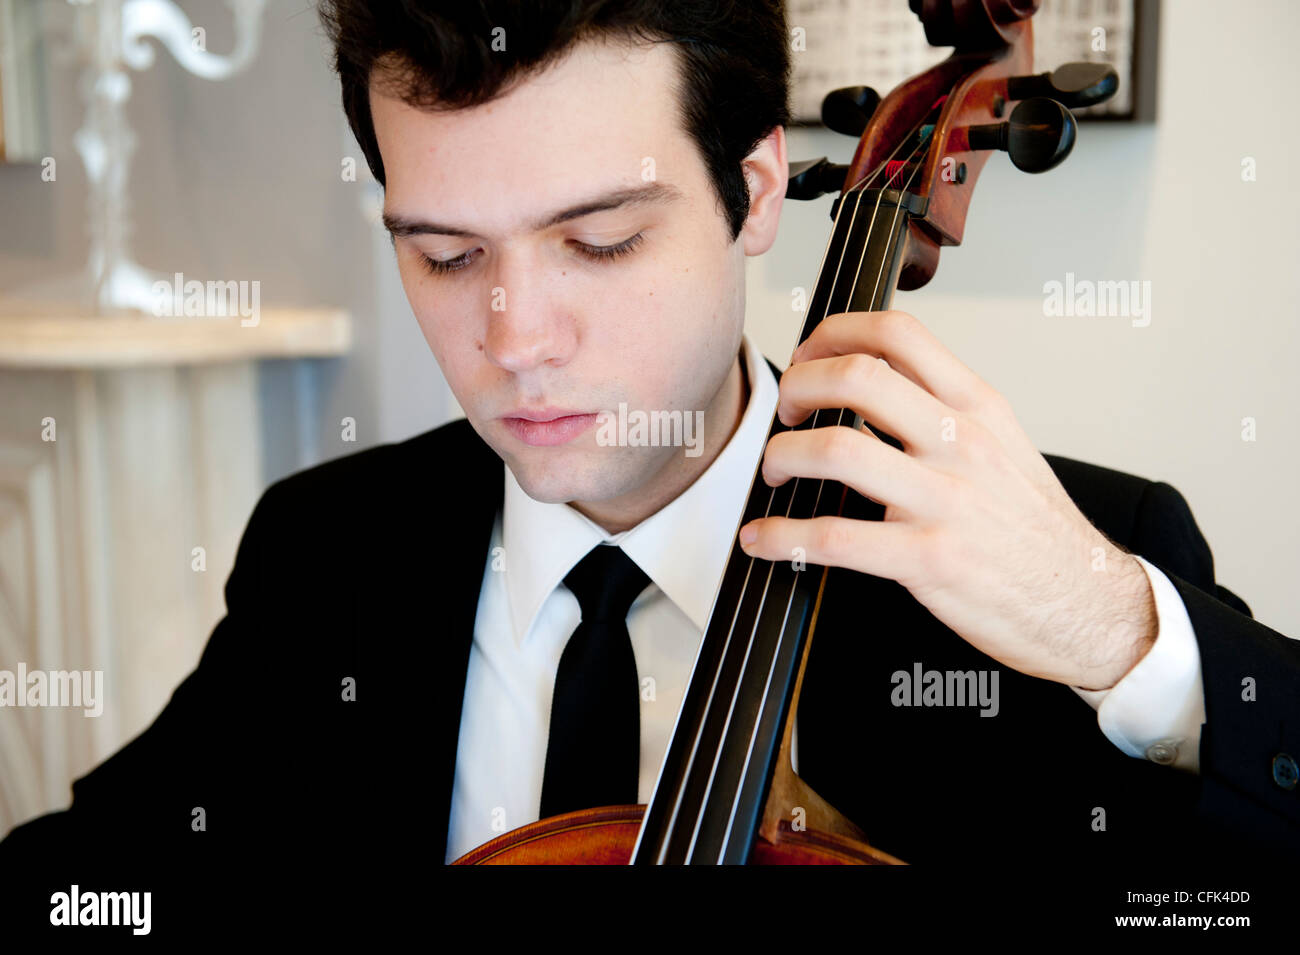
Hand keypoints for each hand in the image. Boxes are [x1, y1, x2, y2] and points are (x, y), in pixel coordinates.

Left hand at [738, 310, 1156, 690]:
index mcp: (977, 407)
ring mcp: (945, 500)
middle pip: (856, 377)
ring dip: (782, 456)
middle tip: (786, 413)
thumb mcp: (1005, 446)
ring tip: (774, 471)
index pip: (898, 334)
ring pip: (836, 450)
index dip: (834, 333)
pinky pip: (834, 538)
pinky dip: (783, 537)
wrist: (1089, 606)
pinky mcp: (928, 558)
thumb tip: (874, 387)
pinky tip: (765, 541)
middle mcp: (961, 442)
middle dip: (798, 387)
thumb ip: (945, 411)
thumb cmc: (1037, 531)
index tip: (808, 355)